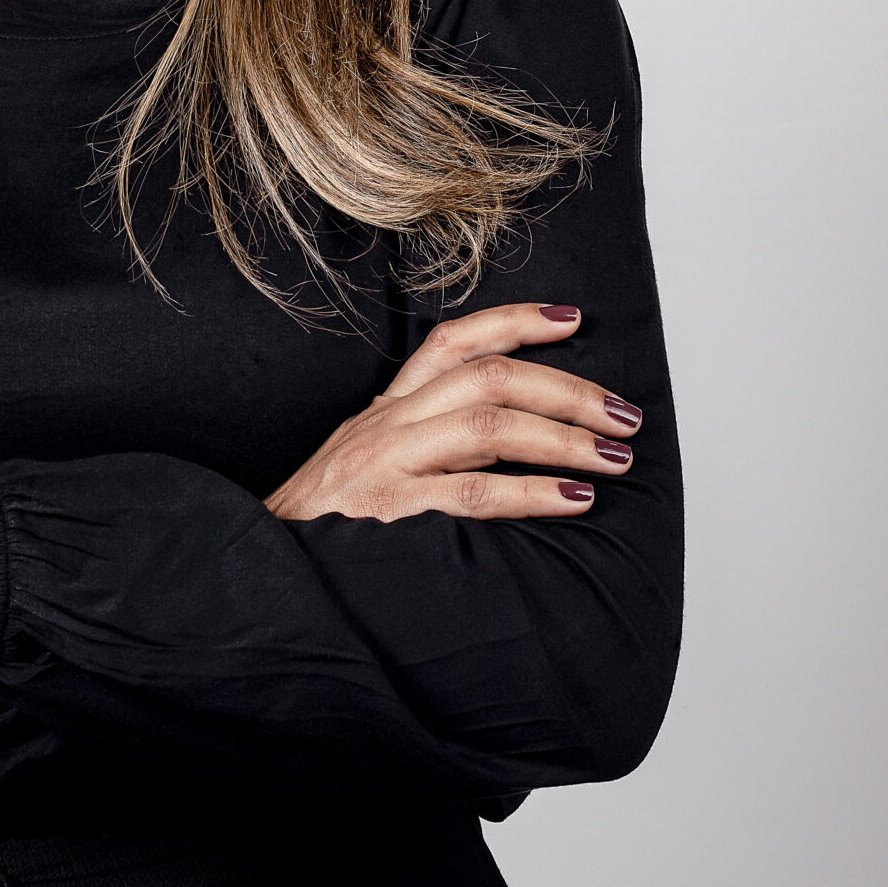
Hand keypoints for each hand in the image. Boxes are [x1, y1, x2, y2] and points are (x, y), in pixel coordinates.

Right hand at [264, 303, 639, 523]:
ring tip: (613, 457)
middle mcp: (388, 423)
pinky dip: (532, 491)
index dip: (516, 321)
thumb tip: (526, 441)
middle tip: (624, 415)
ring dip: (563, 436)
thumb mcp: (374, 463)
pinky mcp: (390, 511)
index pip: (454, 341)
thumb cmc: (330, 525)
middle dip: (567, 390)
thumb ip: (437, 445)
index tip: (573, 320)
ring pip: (488, 424)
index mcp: (388, 408)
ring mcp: (387, 464)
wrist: (263, 566)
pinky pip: (472, 492)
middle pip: (489, 377)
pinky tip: (573, 500)